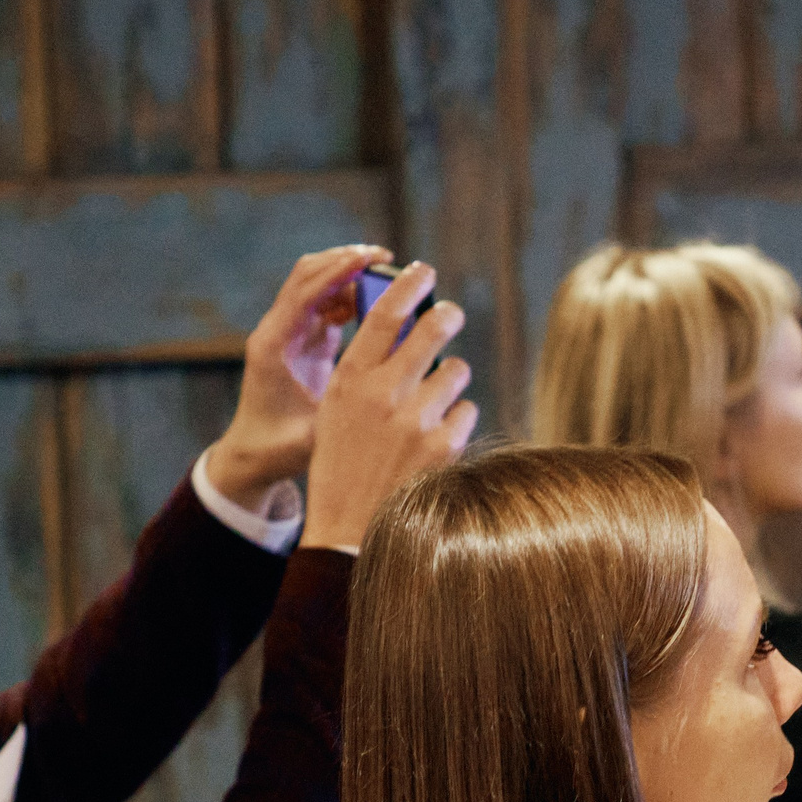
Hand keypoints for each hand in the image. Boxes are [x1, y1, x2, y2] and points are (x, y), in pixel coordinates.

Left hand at [207, 244, 392, 509]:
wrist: (252, 455)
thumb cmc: (275, 450)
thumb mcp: (307, 440)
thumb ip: (337, 420)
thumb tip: (379, 404)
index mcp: (272, 346)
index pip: (303, 292)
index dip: (337, 272)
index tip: (370, 258)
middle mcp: (277, 331)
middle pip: (308, 275)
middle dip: (345, 260)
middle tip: (387, 258)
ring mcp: (290, 333)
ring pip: (318, 285)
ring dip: (350, 275)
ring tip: (390, 278)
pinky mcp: (304, 340)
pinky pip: (327, 304)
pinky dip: (352, 296)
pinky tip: (381, 305)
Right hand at [301, 262, 477, 550]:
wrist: (349, 530)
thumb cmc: (340, 465)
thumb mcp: (335, 412)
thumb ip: (363, 371)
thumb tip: (400, 327)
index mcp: (349, 379)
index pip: (386, 312)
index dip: (409, 283)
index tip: (423, 271)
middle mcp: (383, 392)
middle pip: (433, 326)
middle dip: (446, 315)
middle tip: (450, 314)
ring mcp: (416, 418)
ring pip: (456, 370)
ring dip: (449, 380)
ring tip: (432, 402)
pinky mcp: (444, 445)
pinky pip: (466, 411)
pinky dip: (456, 421)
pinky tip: (436, 440)